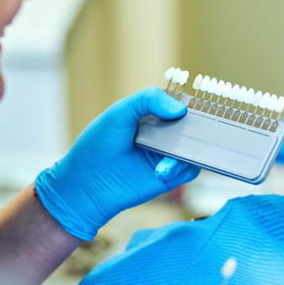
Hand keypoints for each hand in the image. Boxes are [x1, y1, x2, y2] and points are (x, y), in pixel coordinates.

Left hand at [35, 87, 199, 239]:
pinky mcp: (169, 177)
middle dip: (196, 127)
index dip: (188, 104)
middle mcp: (163, 134)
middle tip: (191, 130)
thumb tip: (180, 109)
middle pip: (192, 127)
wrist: (87, 185)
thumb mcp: (119, 112)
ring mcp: (167, 155)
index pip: (178, 104)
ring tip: (166, 157)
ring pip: (195, 148)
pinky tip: (161, 171)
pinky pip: (189, 170)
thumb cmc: (97, 145)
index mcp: (151, 115)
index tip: (193, 105)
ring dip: (187, 151)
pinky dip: (181, 169)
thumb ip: (148, 99)